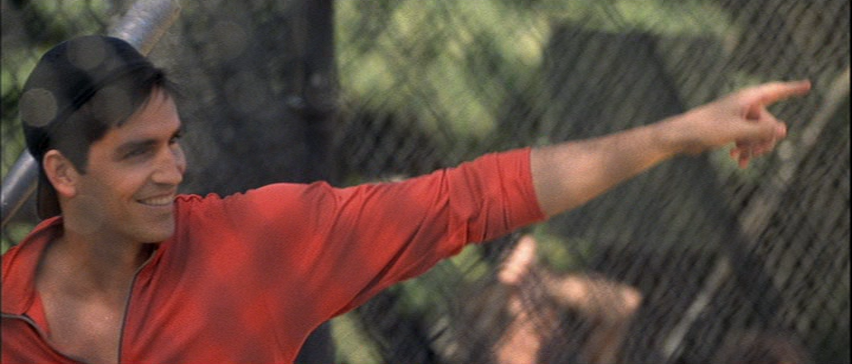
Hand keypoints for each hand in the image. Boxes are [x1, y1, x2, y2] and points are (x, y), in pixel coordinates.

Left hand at [675, 80, 810, 166]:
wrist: (680, 136)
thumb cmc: (706, 129)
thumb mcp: (737, 131)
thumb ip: (762, 131)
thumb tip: (784, 130)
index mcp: (747, 99)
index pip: (775, 91)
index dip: (792, 89)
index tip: (808, 85)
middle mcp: (744, 105)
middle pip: (769, 123)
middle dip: (764, 139)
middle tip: (753, 152)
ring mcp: (737, 117)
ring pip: (758, 134)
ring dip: (753, 147)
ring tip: (741, 158)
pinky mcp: (729, 129)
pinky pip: (747, 139)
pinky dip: (745, 149)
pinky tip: (738, 161)